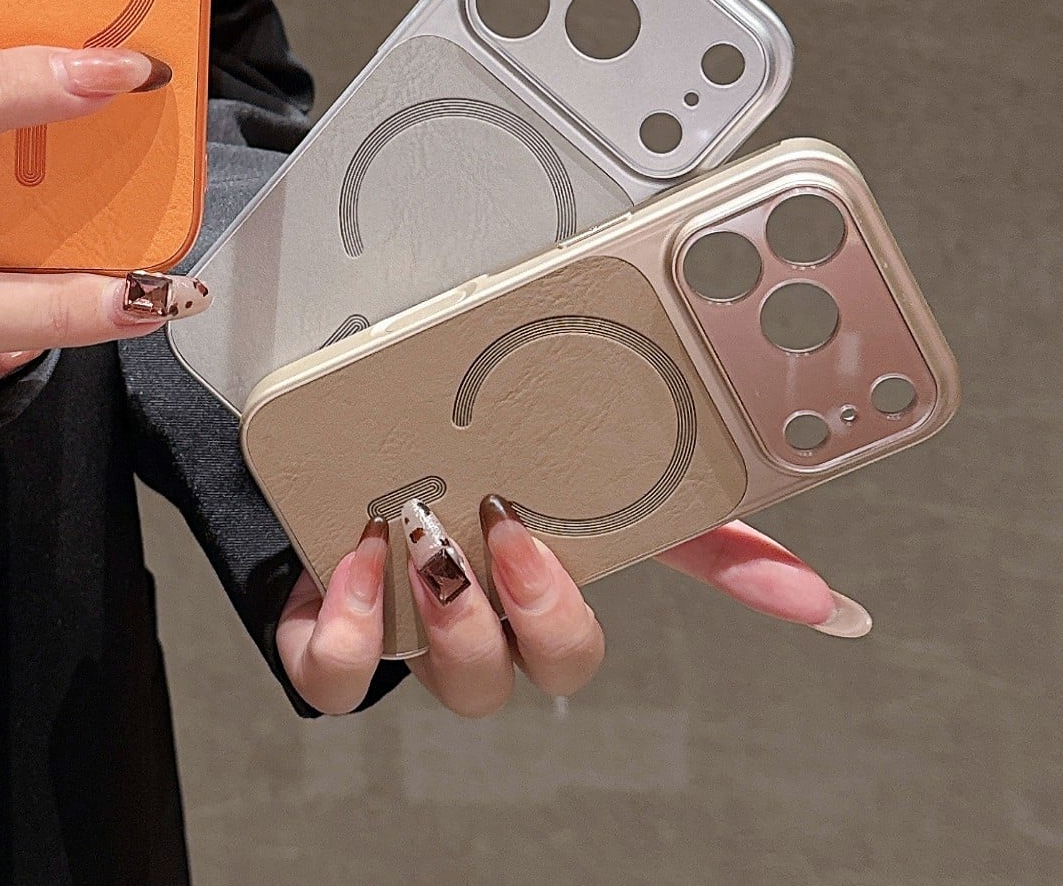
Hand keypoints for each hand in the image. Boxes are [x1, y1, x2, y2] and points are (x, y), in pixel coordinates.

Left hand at [279, 499, 869, 716]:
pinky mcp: (326, 629)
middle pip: (536, 671)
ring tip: (423, 530)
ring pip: (454, 682)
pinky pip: (333, 675)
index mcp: (528, 594)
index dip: (588, 620)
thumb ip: (675, 518)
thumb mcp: (568, 477)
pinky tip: (357, 557)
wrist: (325, 459)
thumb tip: (815, 594)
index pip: (584, 644)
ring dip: (450, 616)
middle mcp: (475, 626)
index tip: (632, 562)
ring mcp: (401, 631)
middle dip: (538, 614)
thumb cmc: (459, 483)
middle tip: (510, 532)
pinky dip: (348, 628)